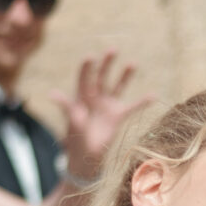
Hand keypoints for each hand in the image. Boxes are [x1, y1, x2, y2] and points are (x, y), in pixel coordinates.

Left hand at [52, 49, 153, 180]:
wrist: (87, 155)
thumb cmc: (75, 137)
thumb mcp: (71, 120)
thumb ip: (65, 106)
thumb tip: (52, 94)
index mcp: (81, 97)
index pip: (84, 78)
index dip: (87, 67)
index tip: (90, 57)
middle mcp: (95, 97)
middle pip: (101, 76)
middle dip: (107, 64)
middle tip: (112, 50)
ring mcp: (107, 105)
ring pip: (117, 86)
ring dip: (125, 76)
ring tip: (132, 63)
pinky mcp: (118, 115)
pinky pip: (133, 107)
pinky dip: (142, 102)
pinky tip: (153, 95)